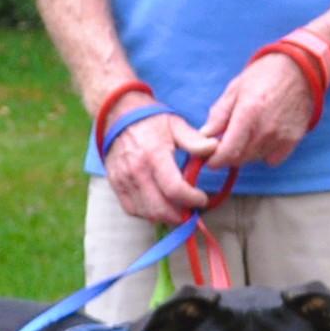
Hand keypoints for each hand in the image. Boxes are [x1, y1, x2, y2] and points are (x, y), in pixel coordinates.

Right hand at [104, 108, 219, 222]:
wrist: (118, 113)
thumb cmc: (151, 119)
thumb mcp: (176, 125)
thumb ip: (194, 140)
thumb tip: (214, 148)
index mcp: (154, 155)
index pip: (175, 189)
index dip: (192, 199)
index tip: (202, 199)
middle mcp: (136, 170)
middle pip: (160, 208)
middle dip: (180, 215)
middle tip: (191, 211)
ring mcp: (123, 179)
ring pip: (146, 213)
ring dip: (165, 217)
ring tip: (178, 209)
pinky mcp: (115, 183)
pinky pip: (132, 209)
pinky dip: (147, 214)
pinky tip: (159, 206)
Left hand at [198, 54, 319, 173]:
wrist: (300, 70)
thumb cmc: (264, 75)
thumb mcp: (235, 89)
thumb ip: (219, 115)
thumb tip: (205, 135)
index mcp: (248, 114)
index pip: (227, 152)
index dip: (214, 160)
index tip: (209, 158)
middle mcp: (265, 130)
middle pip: (239, 159)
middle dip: (228, 154)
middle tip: (226, 140)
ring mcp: (281, 137)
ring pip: (254, 159)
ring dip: (245, 152)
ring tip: (248, 132)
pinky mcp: (293, 141)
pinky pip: (272, 159)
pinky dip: (264, 153)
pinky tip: (263, 136)